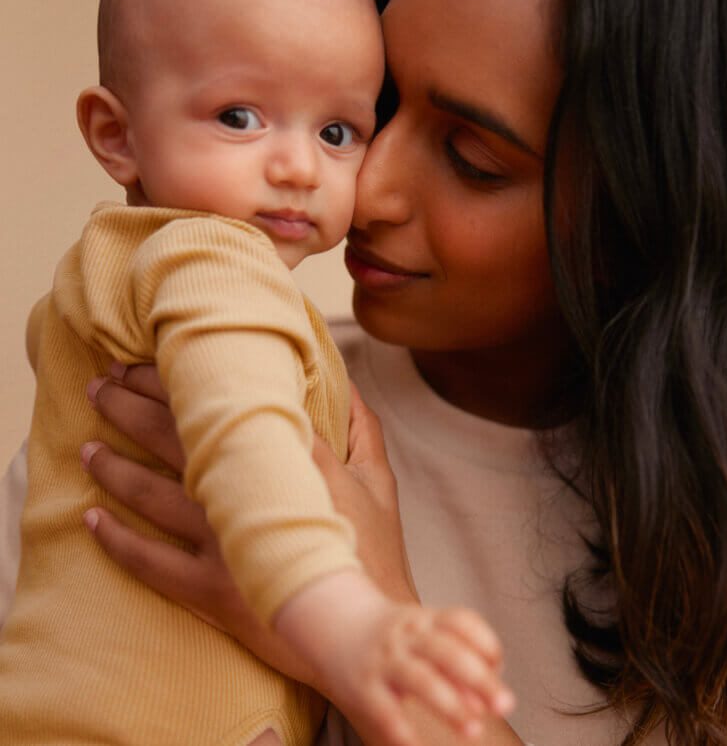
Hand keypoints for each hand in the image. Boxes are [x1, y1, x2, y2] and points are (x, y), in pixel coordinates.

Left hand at [83, 366, 418, 663]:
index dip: (174, 381)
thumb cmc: (374, 549)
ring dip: (112, 466)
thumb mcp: (378, 481)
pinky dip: (115, 539)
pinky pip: (147, 561)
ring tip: (87, 446)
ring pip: (150, 493)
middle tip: (99, 385)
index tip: (142, 362)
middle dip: (129, 406)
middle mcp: (247, 493)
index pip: (221, 405)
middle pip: (173, 438)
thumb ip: (361, 426)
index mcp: (289, 458)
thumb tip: (346, 383)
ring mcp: (223, 542)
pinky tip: (91, 519)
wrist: (364, 625)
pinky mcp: (208, 590)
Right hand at [275, 569, 513, 745]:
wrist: (334, 626)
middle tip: (505, 704)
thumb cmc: (394, 639)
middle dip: (479, 678)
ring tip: (473, 730)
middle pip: (447, 650)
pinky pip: (384, 708)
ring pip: (420, 679)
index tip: (499, 664)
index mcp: (425, 619)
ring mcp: (384, 661)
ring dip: (450, 704)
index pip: (461, 621)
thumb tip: (485, 699)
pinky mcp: (363, 687)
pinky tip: (417, 743)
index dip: (485, 641)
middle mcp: (407, 636)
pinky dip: (402, 726)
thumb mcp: (423, 636)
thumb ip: (455, 663)